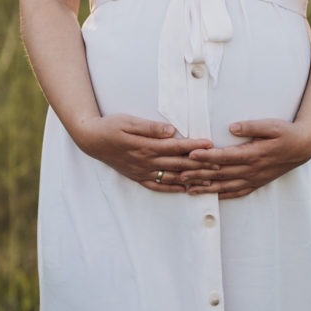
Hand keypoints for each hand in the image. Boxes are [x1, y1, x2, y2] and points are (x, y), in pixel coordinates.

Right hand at [73, 114, 219, 192]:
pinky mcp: (137, 176)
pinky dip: (172, 188)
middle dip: (199, 164)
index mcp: (146, 146)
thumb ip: (149, 127)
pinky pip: (157, 185)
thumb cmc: (110, 126)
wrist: (91, 140)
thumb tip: (169, 130)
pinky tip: (184, 189)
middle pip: (178, 164)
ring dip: (190, 178)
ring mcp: (142, 171)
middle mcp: (146, 161)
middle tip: (219, 164)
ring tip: (208, 180)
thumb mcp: (128, 121)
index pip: (176, 146)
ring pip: (171, 176)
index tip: (210, 144)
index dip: (194, 145)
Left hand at [185, 118, 310, 199]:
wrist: (303, 148)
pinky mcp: (256, 183)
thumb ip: (251, 126)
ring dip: (206, 187)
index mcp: (253, 154)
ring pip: (226, 186)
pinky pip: (237, 192)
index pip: (225, 156)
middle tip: (180, 173)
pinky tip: (211, 195)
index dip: (207, 156)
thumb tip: (231, 127)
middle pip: (220, 173)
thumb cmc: (286, 133)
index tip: (191, 154)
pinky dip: (222, 195)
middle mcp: (251, 169)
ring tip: (188, 189)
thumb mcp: (272, 125)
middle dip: (199, 174)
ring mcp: (254, 178)